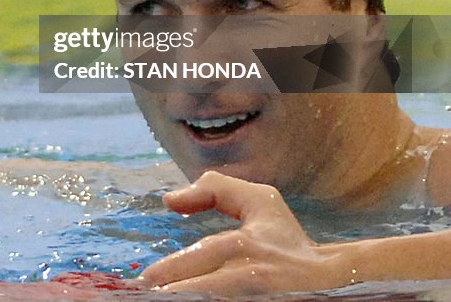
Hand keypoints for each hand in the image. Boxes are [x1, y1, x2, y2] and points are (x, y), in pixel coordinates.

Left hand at [139, 171, 347, 295]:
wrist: (336, 277)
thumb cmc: (287, 239)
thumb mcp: (259, 201)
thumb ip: (213, 189)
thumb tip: (169, 200)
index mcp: (243, 244)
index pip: (196, 258)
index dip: (168, 272)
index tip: (145, 280)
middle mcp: (251, 275)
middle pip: (202, 290)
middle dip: (172, 295)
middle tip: (144, 296)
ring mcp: (260, 297)